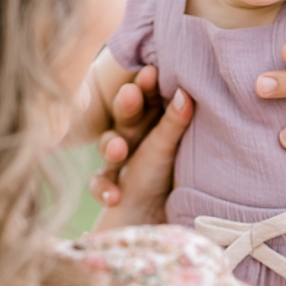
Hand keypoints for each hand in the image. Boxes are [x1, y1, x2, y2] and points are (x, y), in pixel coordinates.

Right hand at [89, 66, 171, 207]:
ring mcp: (116, 159)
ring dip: (111, 146)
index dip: (145, 86)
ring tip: (119, 148)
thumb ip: (175, 121)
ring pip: (109, 146)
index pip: (144, 99)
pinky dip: (104, 189)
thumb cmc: (163, 172)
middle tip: (130, 92)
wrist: (148, 214)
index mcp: (148, 121)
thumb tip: (186, 92)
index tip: (151, 71)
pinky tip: (113, 197)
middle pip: (125, 117)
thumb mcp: (168, 145)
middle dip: (126, 105)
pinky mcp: (108, 184)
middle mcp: (129, 135)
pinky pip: (100, 183)